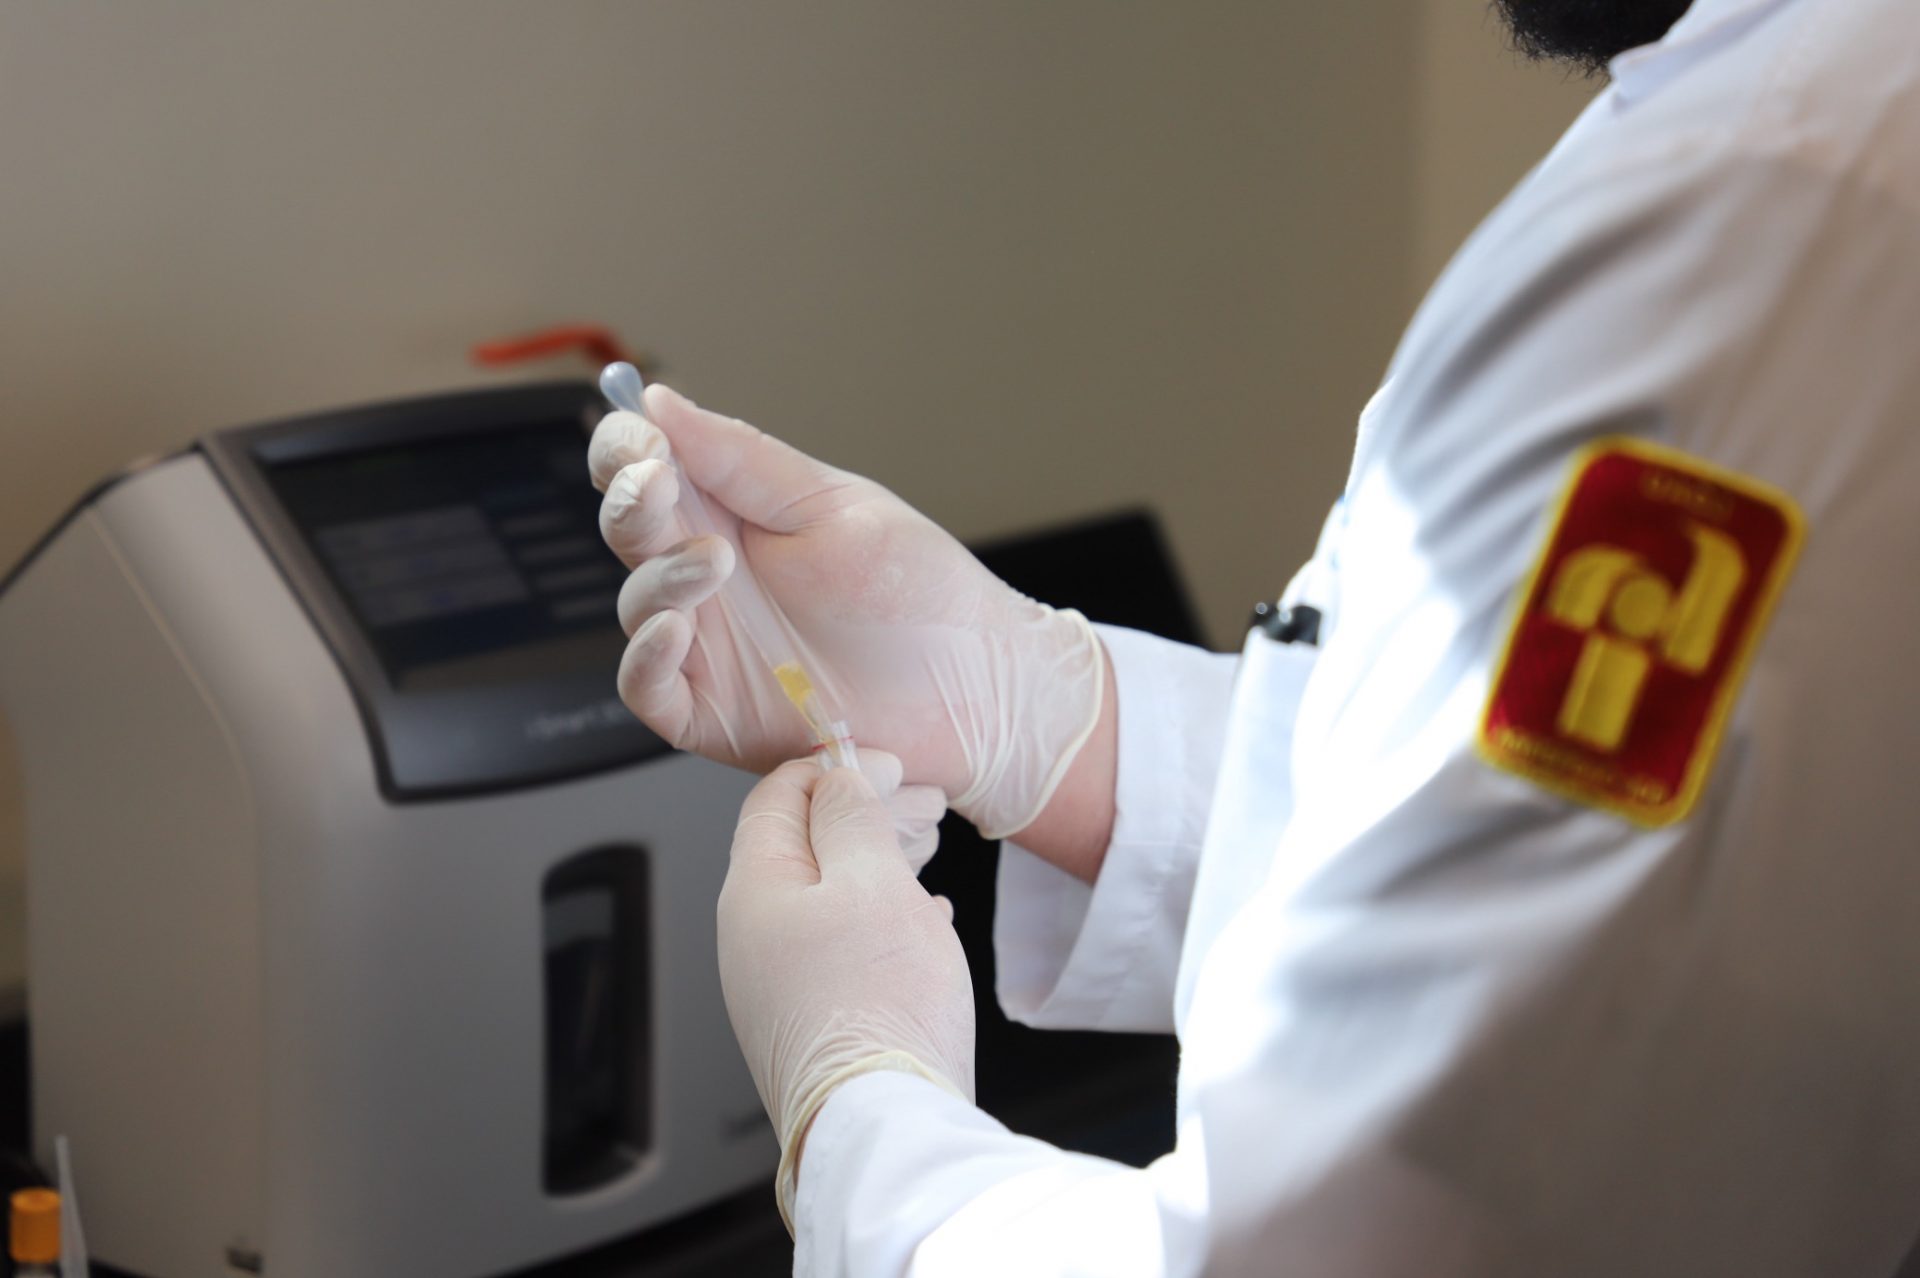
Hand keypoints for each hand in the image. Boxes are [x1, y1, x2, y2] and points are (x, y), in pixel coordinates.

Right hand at [590, 384, 1102, 838]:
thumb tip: (661, 402)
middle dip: (631, 501)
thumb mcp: (833, 506)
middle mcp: (710, 578)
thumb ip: (741, 459)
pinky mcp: (711, 713)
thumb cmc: (919, 595)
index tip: (641, 439)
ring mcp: (708, 646)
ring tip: (712, 562)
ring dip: (659, 576)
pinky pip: (648, 688)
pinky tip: (676, 630)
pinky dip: (646, 658)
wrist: (975, 687)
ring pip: (637, 605)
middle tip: (657, 485)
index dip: (626, 450)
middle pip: (629, 530)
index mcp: (733, 514)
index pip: (647, 469)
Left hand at [718, 752, 974, 1228]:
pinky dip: (879, 917)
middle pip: (803, 845)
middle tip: (923, 804)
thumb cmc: (879, 1007)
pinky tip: (920, 920)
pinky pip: (838, 945)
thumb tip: (838, 777)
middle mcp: (749, 937)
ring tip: (927, 851)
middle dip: (864, 814)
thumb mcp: (872, 881)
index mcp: (753, 890)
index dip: (834, 765)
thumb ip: (850, 817)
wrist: (883, 1127)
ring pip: (825, 895)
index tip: (888, 763)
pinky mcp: (808, 1022)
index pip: (776, 795)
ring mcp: (774, 984)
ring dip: (879, 863)